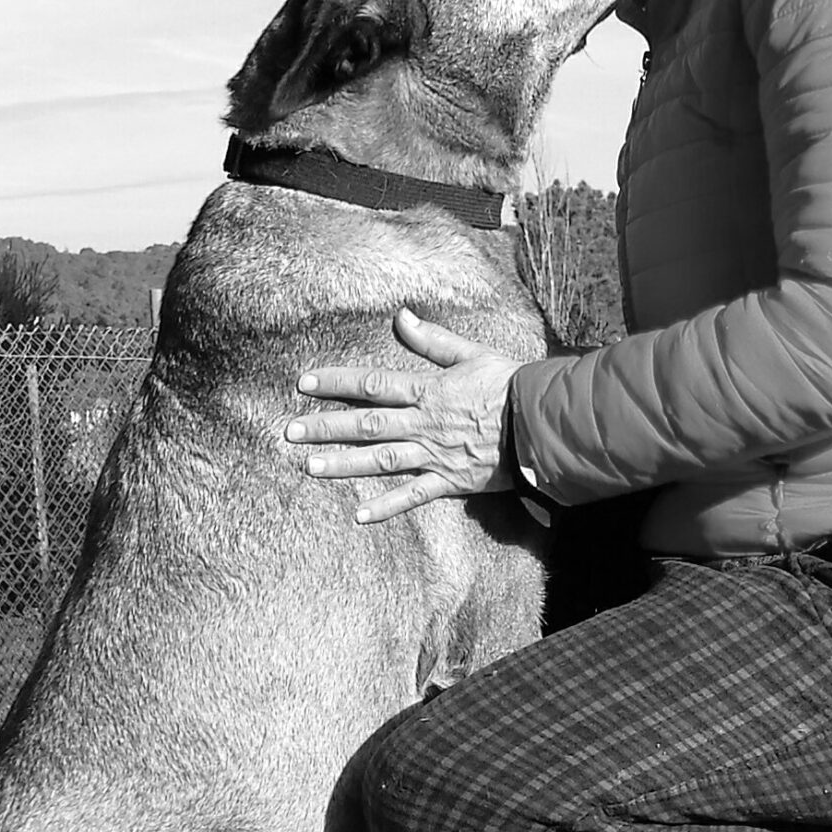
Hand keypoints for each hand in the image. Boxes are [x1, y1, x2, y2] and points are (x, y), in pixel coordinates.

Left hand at [285, 306, 519, 523]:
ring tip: (309, 466)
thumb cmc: (510, 385)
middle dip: (325, 427)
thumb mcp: (472, 353)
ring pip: (380, 461)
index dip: (336, 382)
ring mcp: (434, 455)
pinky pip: (413, 496)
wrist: (543, 423)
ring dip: (343, 464)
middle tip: (289, 431)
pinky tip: (359, 514)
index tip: (304, 383)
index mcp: (428, 391)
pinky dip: (386, 507)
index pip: (373, 384)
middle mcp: (424, 424)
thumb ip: (433, 340)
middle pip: (366, 425)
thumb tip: (401, 316)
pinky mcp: (450, 481)